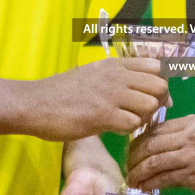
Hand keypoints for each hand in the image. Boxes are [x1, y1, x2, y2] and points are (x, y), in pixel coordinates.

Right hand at [32, 58, 166, 140]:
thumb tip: (142, 90)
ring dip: (144, 117)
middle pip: (160, 85)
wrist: (35, 103)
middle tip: (143, 113)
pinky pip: (133, 123)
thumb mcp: (93, 74)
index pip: (157, 66)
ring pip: (150, 104)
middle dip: (157, 102)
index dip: (160, 83)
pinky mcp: (103, 115)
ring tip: (128, 121)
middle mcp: (117, 76)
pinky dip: (128, 129)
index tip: (152, 96)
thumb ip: (118, 78)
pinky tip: (115, 128)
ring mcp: (111, 94)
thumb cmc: (63, 92)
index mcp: (115, 64)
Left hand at [126, 114, 194, 194]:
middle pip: (149, 143)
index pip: (155, 129)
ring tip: (132, 181)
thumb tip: (159, 147)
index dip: (138, 142)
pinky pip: (164, 178)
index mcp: (193, 121)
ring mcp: (193, 153)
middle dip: (133, 158)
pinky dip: (150, 184)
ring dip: (138, 173)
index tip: (132, 153)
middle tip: (128, 168)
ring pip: (153, 161)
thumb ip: (186, 137)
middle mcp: (191, 133)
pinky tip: (145, 188)